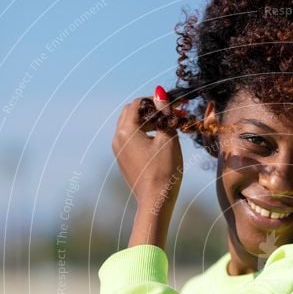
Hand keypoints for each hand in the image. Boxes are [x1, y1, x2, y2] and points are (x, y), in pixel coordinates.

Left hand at [112, 87, 183, 208]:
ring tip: (168, 128)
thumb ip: (164, 113)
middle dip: (150, 110)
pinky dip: (143, 135)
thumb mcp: (168, 138)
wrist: (155, 201)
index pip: (138, 103)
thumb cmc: (164, 170)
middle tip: (170, 114)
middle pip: (131, 113)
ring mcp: (118, 151)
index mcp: (126, 130)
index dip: (156, 100)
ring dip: (148, 123)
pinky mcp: (123, 161)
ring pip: (130, 127)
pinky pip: (130, 141)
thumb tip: (159, 92)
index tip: (173, 104)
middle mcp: (117, 139)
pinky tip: (159, 143)